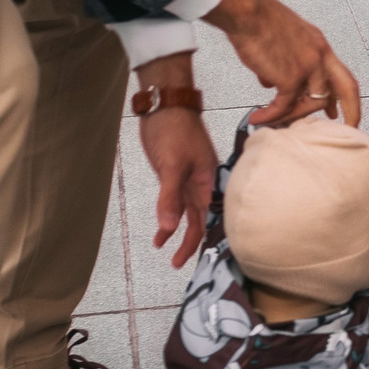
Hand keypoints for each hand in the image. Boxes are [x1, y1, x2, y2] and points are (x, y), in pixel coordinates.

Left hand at [137, 53, 218, 267]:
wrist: (165, 105)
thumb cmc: (174, 130)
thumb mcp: (172, 164)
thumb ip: (170, 196)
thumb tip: (169, 226)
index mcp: (208, 182)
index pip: (206, 219)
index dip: (199, 241)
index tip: (190, 261)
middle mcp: (202, 185)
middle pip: (198, 220)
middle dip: (189, 243)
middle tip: (176, 263)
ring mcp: (189, 181)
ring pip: (187, 214)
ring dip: (177, 232)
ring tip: (166, 252)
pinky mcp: (175, 176)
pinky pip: (176, 203)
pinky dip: (168, 217)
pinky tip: (160, 230)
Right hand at [202, 0, 363, 128]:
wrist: (247, 12)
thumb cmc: (258, 20)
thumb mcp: (283, 39)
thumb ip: (284, 62)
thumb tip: (272, 83)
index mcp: (320, 46)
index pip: (342, 75)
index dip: (345, 97)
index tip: (339, 113)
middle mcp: (320, 56)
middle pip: (344, 90)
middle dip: (349, 113)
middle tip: (337, 129)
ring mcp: (308, 67)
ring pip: (311, 103)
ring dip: (291, 116)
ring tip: (272, 121)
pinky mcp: (290, 77)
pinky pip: (284, 105)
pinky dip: (271, 116)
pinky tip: (258, 118)